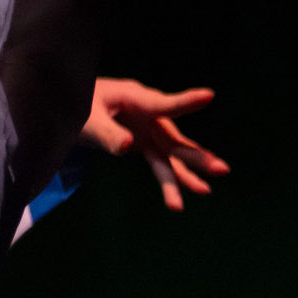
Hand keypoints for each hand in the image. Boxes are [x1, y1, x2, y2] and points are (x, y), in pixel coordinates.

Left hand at [82, 77, 228, 211]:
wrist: (76, 106)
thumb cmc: (81, 106)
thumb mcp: (88, 119)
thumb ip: (107, 132)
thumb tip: (127, 147)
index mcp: (135, 98)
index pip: (162, 104)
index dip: (186, 101)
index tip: (209, 96)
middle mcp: (148, 115)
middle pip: (174, 138)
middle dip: (196, 155)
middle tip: (221, 169)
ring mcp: (148, 131)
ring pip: (171, 155)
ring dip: (187, 174)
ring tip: (204, 191)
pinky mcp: (144, 144)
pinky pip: (160, 164)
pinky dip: (169, 180)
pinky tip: (177, 202)